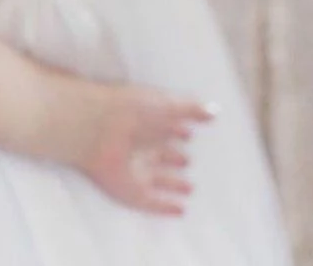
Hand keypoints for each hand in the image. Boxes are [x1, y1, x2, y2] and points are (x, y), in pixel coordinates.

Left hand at [80, 84, 214, 216]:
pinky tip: (180, 209)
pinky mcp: (131, 191)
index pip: (168, 128)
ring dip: (174, 183)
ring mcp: (137, 169)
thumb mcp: (167, 104)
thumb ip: (191, 108)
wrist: (98, 128)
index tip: (191, 134)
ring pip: (159, 178)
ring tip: (190, 187)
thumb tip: (215, 111)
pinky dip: (166, 206)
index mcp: (150, 123)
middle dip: (177, 157)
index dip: (180, 131)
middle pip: (163, 154)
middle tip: (189, 162)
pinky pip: (152, 202)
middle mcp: (143, 145)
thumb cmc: (132, 109)